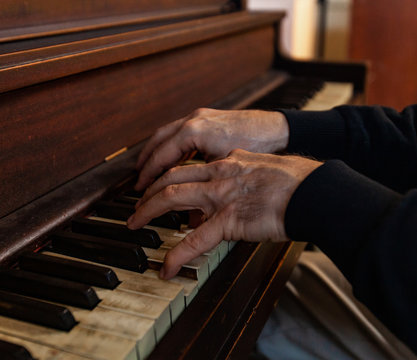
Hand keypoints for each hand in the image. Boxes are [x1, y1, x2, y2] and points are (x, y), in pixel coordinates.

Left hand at [128, 149, 321, 278]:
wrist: (314, 192)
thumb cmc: (298, 182)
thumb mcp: (265, 169)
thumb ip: (245, 176)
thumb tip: (237, 190)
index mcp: (229, 161)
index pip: (188, 165)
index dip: (166, 175)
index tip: (157, 184)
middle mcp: (220, 173)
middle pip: (171, 177)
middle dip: (148, 191)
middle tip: (136, 204)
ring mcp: (223, 195)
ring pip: (172, 197)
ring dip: (148, 211)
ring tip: (135, 223)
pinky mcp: (230, 220)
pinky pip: (195, 240)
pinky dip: (177, 255)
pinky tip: (167, 268)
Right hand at [134, 108, 288, 190]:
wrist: (278, 128)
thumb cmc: (257, 147)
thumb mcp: (226, 174)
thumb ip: (206, 194)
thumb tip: (194, 221)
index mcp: (194, 132)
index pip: (161, 156)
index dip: (149, 176)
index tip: (140, 190)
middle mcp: (193, 120)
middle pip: (157, 142)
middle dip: (146, 162)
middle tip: (138, 182)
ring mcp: (200, 115)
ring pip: (167, 133)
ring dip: (156, 152)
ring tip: (149, 170)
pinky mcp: (209, 116)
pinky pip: (180, 130)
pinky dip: (171, 145)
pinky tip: (174, 157)